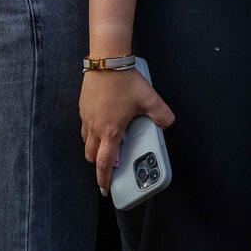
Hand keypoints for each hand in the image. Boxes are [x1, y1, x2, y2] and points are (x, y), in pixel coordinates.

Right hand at [80, 67, 175, 195]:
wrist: (106, 61)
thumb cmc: (125, 81)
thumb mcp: (150, 99)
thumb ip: (162, 115)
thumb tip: (167, 124)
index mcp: (111, 131)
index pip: (105, 163)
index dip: (104, 179)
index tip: (105, 189)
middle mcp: (96, 127)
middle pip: (91, 155)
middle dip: (99, 165)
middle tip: (108, 167)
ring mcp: (87, 117)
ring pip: (86, 141)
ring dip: (94, 148)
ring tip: (106, 144)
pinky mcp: (83, 107)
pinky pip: (85, 126)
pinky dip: (92, 131)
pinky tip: (103, 122)